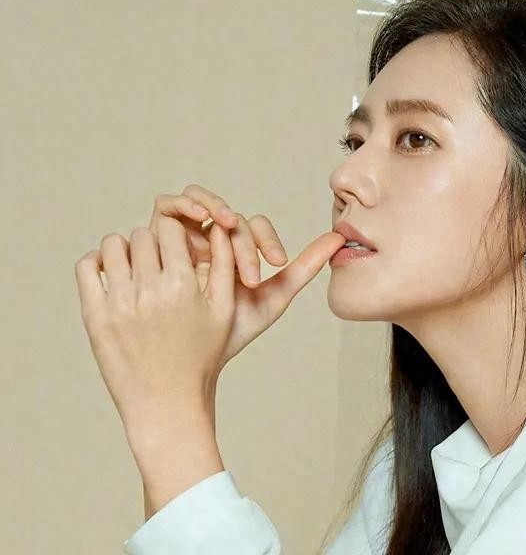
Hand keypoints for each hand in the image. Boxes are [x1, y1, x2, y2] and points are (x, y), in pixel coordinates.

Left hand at [74, 202, 343, 433]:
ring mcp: (120, 303)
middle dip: (151, 244)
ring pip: (113, 244)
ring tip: (134, 267)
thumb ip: (223, 266)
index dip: (174, 234)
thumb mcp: (223, 312)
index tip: (175, 248)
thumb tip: (219, 229)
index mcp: (183, 285)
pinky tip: (110, 275)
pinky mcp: (96, 316)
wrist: (167, 402)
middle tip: (156, 261)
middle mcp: (150, 291)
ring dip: (124, 250)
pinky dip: (96, 263)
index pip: (171, 228)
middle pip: (142, 234)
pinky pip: (87, 267)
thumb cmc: (200, 358)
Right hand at [146, 184, 340, 368]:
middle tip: (250, 268)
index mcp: (234, 251)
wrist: (186, 353)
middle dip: (241, 237)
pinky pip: (168, 206)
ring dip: (213, 205)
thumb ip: (303, 269)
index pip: (252, 227)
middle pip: (227, 216)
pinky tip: (198, 220)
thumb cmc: (227, 331)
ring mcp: (181, 233)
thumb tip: (340, 240)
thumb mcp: (270, 300)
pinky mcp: (156, 231)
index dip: (266, 239)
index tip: (277, 262)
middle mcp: (208, 238)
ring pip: (198, 201)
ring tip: (225, 221)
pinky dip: (183, 205)